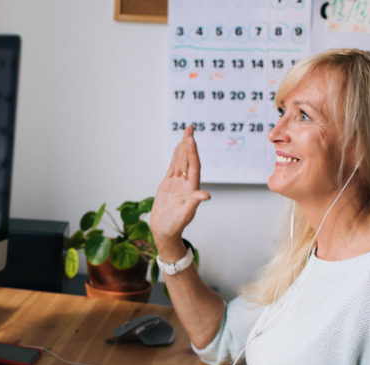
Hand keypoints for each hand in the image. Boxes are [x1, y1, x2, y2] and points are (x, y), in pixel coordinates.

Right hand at [150, 126, 210, 259]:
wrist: (164, 232)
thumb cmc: (174, 226)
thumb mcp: (185, 216)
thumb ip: (194, 204)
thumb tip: (206, 195)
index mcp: (191, 189)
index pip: (193, 167)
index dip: (192, 153)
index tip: (191, 139)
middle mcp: (186, 184)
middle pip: (188, 160)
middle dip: (188, 144)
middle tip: (190, 127)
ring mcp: (177, 184)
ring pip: (181, 162)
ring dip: (183, 148)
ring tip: (186, 133)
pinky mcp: (168, 185)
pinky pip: (173, 168)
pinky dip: (175, 157)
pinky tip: (177, 148)